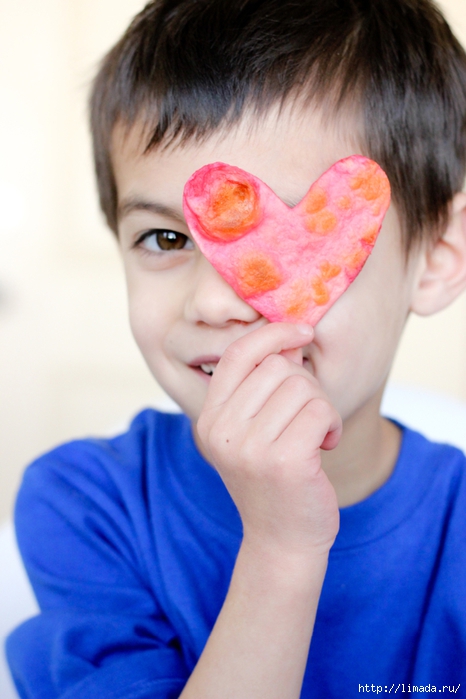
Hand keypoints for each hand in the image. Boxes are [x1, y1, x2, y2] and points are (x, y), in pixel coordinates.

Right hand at [196, 323, 341, 558]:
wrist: (282, 541)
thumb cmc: (273, 479)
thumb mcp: (255, 431)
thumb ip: (266, 385)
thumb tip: (293, 336)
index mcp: (209, 419)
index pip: (238, 354)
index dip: (273, 334)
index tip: (304, 331)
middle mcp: (221, 431)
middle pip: (278, 367)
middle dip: (306, 385)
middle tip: (308, 417)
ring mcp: (249, 448)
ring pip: (303, 387)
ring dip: (322, 407)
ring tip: (316, 435)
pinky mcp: (284, 461)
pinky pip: (321, 410)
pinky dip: (333, 424)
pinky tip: (326, 445)